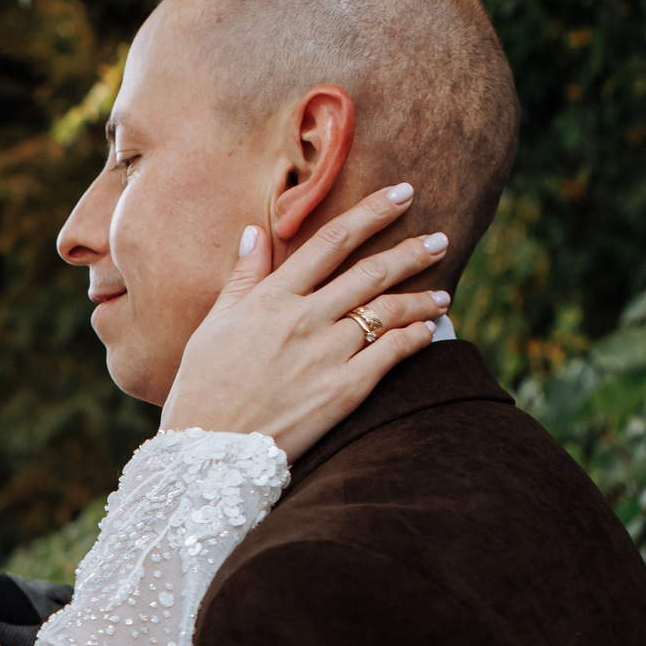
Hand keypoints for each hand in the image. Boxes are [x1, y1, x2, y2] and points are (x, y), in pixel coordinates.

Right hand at [160, 184, 453, 458]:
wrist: (208, 451)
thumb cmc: (201, 389)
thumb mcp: (212, 326)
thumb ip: (241, 277)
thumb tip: (254, 231)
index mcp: (271, 298)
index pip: (331, 242)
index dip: (373, 212)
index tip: (403, 194)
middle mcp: (303, 319)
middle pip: (370, 272)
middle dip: (412, 251)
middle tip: (440, 239)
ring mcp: (326, 355)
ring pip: (388, 312)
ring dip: (422, 298)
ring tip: (444, 293)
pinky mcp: (343, 391)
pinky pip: (392, 354)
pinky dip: (416, 338)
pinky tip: (430, 332)